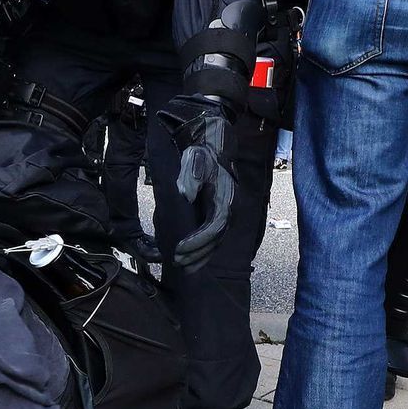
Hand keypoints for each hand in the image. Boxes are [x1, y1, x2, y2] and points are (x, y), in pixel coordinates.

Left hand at [156, 96, 235, 268]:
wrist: (212, 141)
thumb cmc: (201, 151)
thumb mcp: (193, 159)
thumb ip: (190, 177)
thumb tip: (186, 196)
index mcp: (223, 197)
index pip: (213, 226)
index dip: (197, 242)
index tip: (180, 250)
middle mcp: (228, 206)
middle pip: (217, 239)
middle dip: (198, 254)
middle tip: (179, 263)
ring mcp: (226, 209)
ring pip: (217, 239)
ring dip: (202, 255)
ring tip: (185, 267)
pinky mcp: (221, 210)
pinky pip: (215, 234)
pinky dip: (205, 248)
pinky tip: (194, 256)